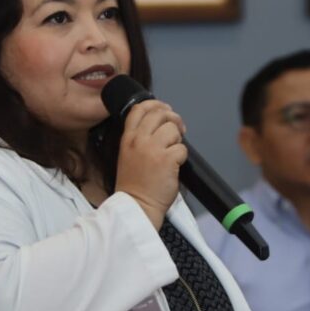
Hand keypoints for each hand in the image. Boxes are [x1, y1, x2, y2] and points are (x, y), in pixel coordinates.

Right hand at [115, 100, 187, 229]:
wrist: (136, 206)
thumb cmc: (134, 185)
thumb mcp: (128, 155)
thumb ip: (140, 138)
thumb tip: (160, 125)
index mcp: (128, 138)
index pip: (139, 109)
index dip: (155, 104)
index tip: (165, 109)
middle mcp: (139, 140)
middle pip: (160, 114)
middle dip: (173, 119)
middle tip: (178, 130)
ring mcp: (153, 149)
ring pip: (173, 129)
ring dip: (178, 140)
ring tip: (172, 153)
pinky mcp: (167, 160)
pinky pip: (182, 149)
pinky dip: (182, 158)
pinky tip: (174, 167)